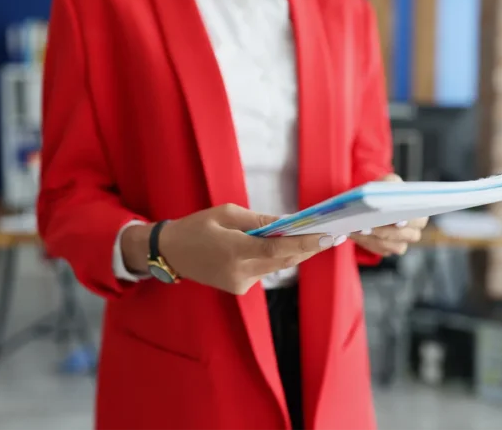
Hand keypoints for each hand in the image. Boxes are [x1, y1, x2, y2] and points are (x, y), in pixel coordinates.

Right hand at [121, 204, 339, 294]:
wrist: (169, 253)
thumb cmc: (196, 227)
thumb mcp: (226, 214)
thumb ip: (258, 221)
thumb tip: (288, 223)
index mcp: (234, 251)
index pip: (277, 250)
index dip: (305, 244)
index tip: (327, 236)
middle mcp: (239, 272)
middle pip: (284, 260)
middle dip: (308, 247)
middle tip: (332, 233)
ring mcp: (240, 284)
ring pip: (276, 266)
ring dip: (294, 251)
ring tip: (315, 236)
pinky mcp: (239, 288)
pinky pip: (265, 270)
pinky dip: (275, 258)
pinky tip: (283, 245)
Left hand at [351, 173, 428, 255]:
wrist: (371, 203)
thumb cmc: (383, 192)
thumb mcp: (388, 182)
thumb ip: (391, 183)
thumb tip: (389, 193)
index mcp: (420, 212)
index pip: (419, 219)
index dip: (409, 221)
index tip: (397, 221)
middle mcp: (414, 229)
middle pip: (407, 236)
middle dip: (387, 231)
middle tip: (371, 226)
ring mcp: (402, 241)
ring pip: (394, 246)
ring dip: (376, 238)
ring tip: (361, 229)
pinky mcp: (388, 249)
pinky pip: (381, 249)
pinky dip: (368, 242)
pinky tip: (358, 234)